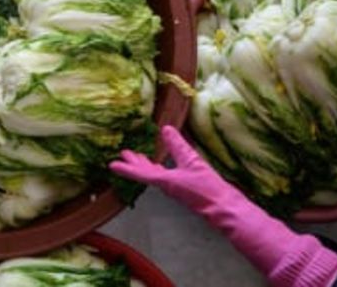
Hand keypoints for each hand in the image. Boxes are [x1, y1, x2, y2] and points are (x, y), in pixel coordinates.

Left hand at [110, 125, 240, 211]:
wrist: (224, 208)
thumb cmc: (208, 189)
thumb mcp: (192, 162)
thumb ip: (178, 146)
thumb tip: (165, 129)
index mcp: (165, 181)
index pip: (140, 173)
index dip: (126, 168)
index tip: (112, 165)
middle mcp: (167, 186)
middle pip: (145, 174)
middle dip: (134, 164)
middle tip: (124, 153)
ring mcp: (175, 188)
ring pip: (155, 176)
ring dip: (145, 166)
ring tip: (138, 157)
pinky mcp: (185, 189)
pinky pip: (165, 177)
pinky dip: (158, 169)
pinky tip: (162, 165)